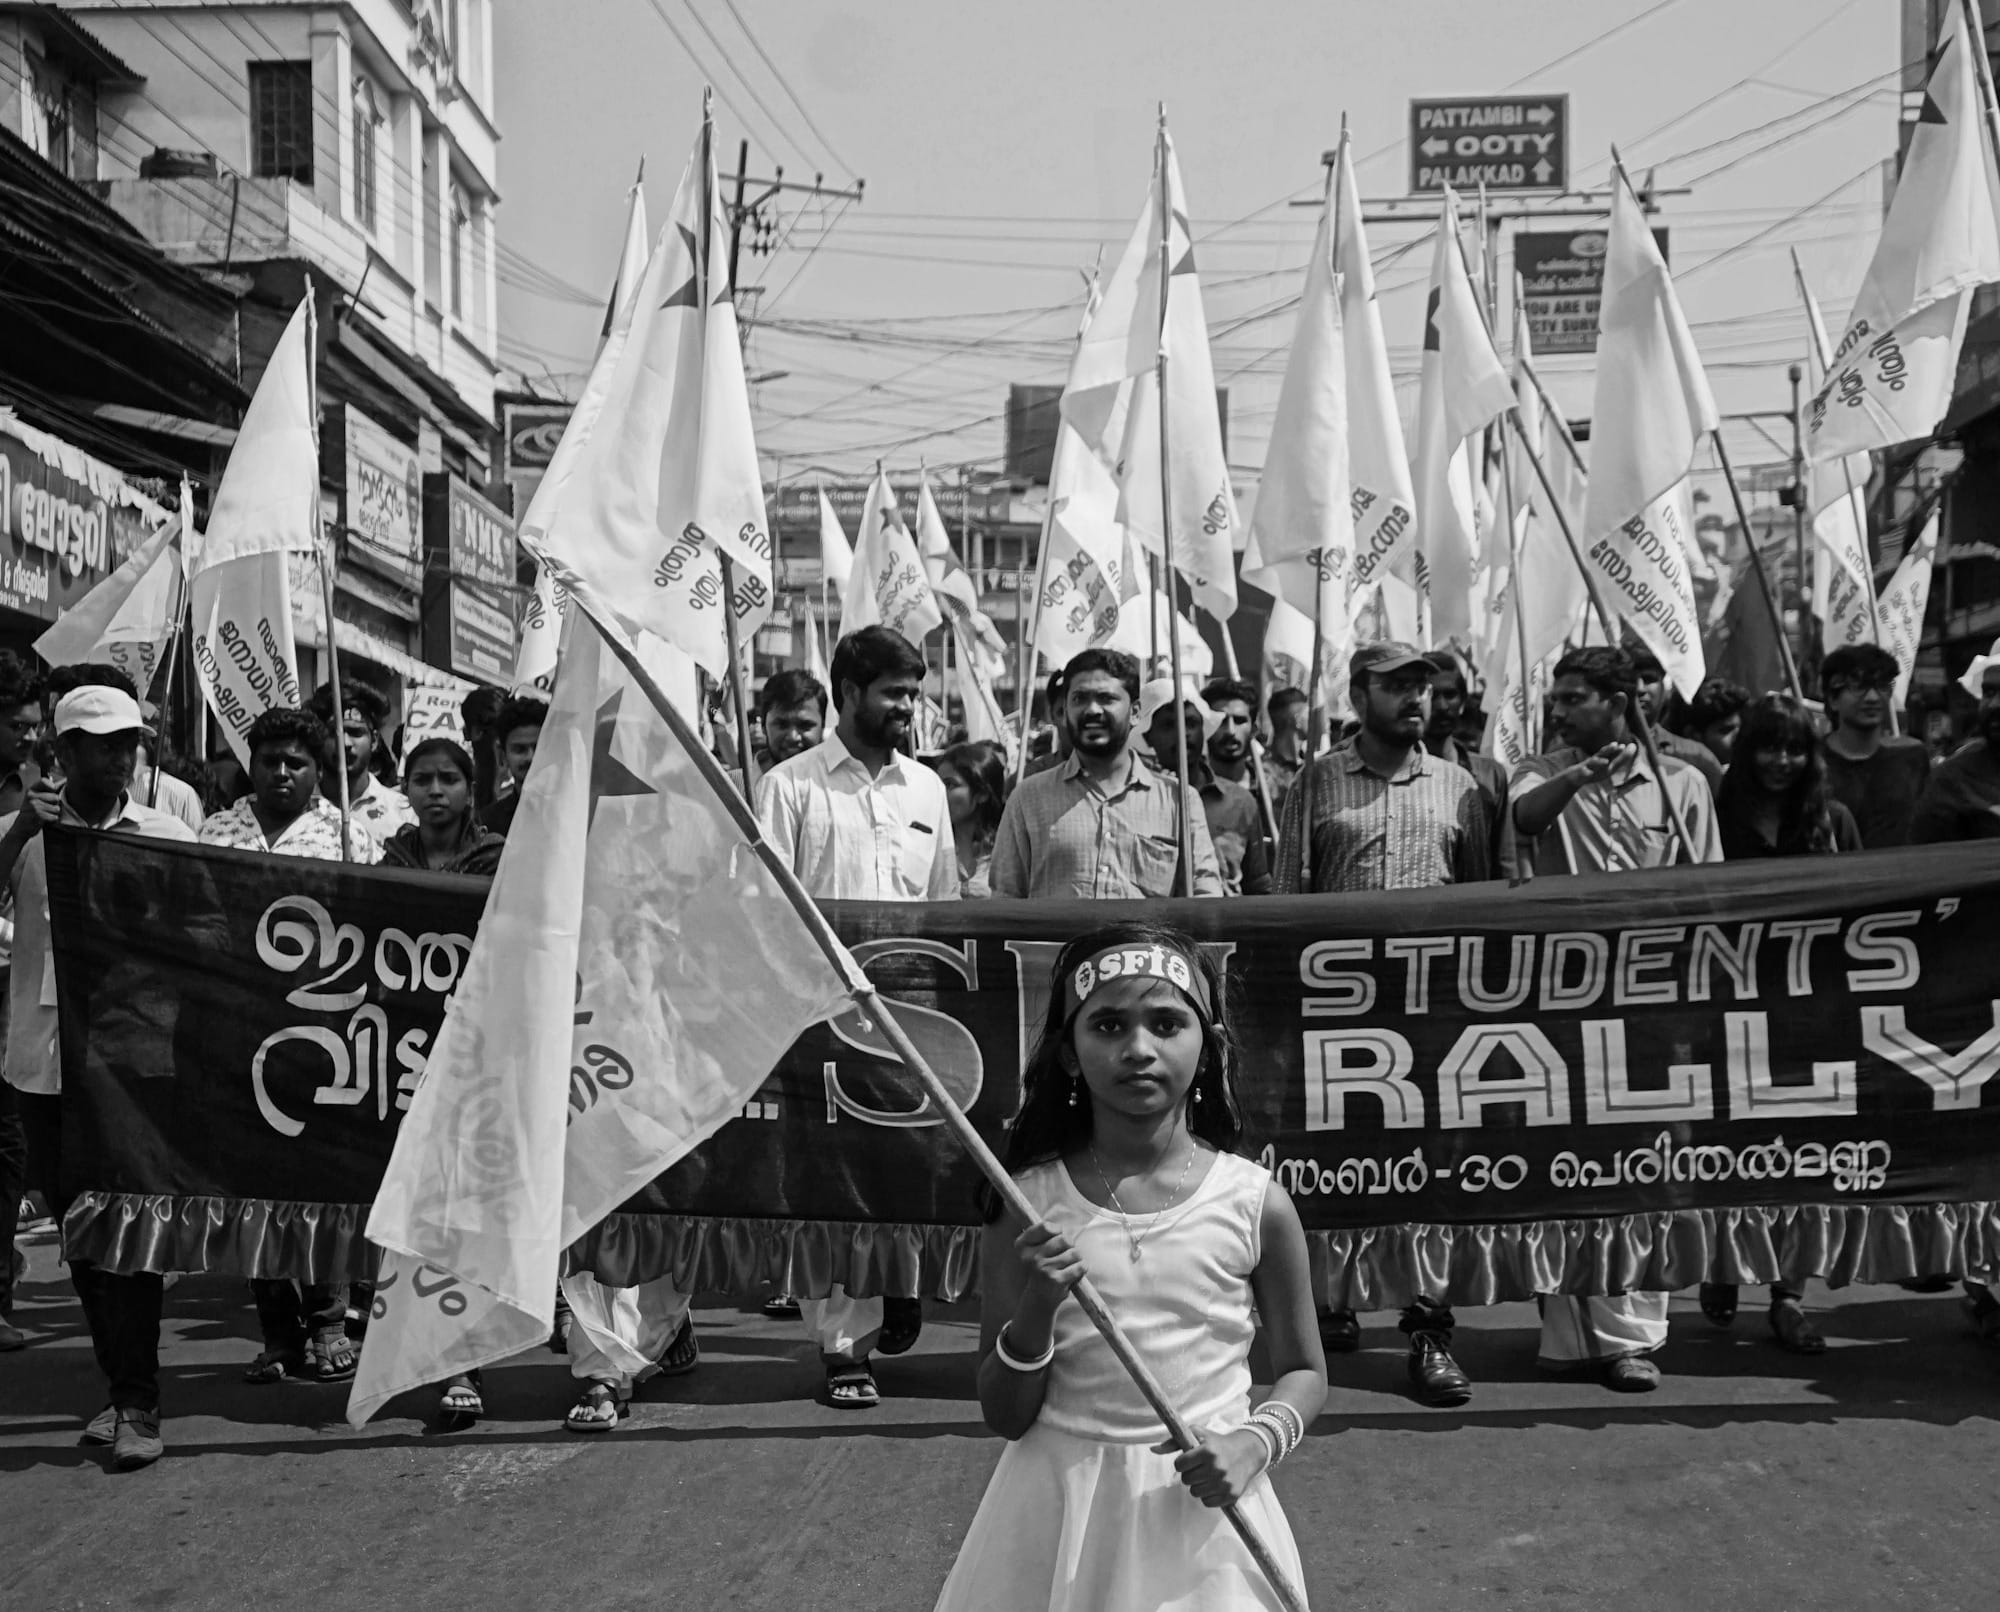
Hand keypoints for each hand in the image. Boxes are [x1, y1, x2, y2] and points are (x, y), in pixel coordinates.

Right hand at [12, 780, 60, 838]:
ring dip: (53, 813)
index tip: (52, 790)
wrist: (21, 827)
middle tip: (44, 808)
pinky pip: (55, 817)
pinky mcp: (38, 816)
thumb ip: (46, 790)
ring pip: (56, 808)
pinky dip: (51, 820)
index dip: (52, 786)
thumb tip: (60, 782)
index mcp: (31, 790)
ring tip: (43, 814)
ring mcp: (34, 806)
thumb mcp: (35, 798)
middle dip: (54, 804)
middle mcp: (31, 797)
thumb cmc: (32, 811)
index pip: (44, 781)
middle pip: (55, 797)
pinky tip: (43, 820)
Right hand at [1013, 1220, 1084, 1310]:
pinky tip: (1072, 1274)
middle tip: (1064, 1255)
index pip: (1046, 1227)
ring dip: (1076, 1259)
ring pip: (1074, 1253)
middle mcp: (1031, 1257)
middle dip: (1070, 1246)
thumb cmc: (1041, 1268)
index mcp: (1023, 1246)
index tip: (1056, 1238)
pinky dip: (1081, 1269)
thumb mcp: (1034, 1249)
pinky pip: (1080, 1266)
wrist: (1038, 1298)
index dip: (1057, 1230)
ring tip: (1067, 1267)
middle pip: (1064, 1239)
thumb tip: (1061, 1229)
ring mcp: (1044, 1269)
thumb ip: (1045, 1234)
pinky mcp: (1056, 1281)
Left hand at [1152, 1427, 1269, 1508]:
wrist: (1246, 1452)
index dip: (1182, 1462)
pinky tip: (1214, 1485)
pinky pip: (1207, 1503)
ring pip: (1195, 1493)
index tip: (1190, 1459)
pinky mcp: (1231, 1495)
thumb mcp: (1196, 1434)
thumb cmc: (1216, 1442)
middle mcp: (1217, 1468)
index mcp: (1207, 1451)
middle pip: (1186, 1480)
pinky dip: (1207, 1496)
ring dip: (1198, 1485)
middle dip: (1190, 1474)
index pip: (1179, 1465)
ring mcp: (1224, 1483)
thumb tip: (1152, 1449)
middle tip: (1200, 1467)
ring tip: (1207, 1475)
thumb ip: (1173, 1441)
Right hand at [1574, 741, 1636, 782]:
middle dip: (1608, 750)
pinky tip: (1589, 773)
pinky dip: (1585, 772)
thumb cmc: (1595, 770)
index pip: (1611, 754)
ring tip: (1606, 762)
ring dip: (1599, 761)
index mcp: (1603, 759)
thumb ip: (1621, 758)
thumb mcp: (1610, 766)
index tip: (1623, 746)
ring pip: (1592, 762)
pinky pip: (1583, 772)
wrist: (1575, 776)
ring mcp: (1587, 766)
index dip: (1617, 750)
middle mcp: (1595, 761)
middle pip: (1602, 754)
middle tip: (1615, 745)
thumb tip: (1633, 746)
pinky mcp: (1580, 773)